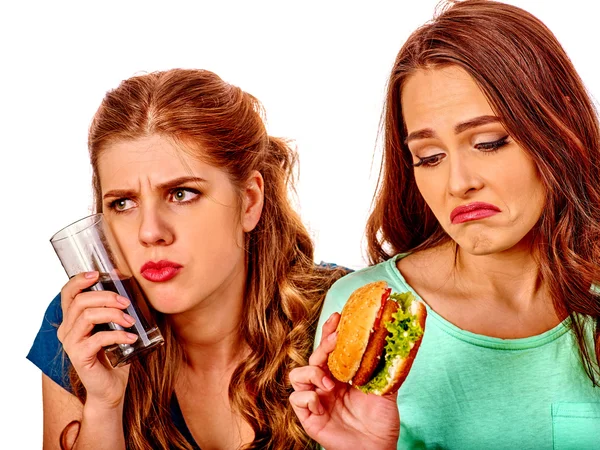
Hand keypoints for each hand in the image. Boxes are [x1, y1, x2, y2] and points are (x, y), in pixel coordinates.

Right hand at [57, 272, 134, 408]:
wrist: (111, 388)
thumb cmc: (114, 355)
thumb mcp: (114, 326)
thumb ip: (113, 307)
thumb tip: (122, 280)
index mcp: (72, 319)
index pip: (67, 293)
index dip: (79, 280)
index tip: (98, 274)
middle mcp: (66, 330)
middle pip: (80, 301)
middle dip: (106, 296)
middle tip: (126, 303)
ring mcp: (71, 344)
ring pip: (87, 316)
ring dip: (113, 314)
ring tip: (130, 321)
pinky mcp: (79, 357)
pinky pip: (98, 338)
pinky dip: (118, 334)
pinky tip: (131, 337)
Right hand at [289, 313, 399, 449]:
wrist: (377, 448)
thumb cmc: (381, 421)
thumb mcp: (386, 389)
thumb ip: (387, 367)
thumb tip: (400, 342)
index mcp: (341, 375)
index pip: (331, 348)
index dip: (330, 332)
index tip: (337, 317)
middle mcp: (326, 384)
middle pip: (314, 357)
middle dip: (323, 346)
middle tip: (336, 341)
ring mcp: (316, 399)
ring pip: (297, 375)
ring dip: (312, 373)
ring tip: (329, 383)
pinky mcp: (309, 417)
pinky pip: (296, 399)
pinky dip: (307, 398)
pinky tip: (322, 402)